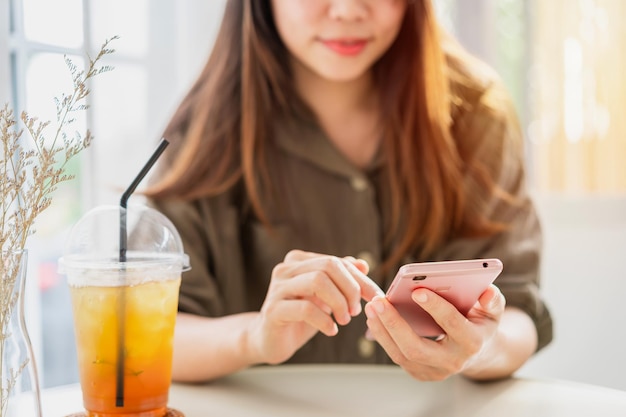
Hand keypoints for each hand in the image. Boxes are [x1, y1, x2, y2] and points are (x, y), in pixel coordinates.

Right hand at [247, 249, 383, 364]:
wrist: (270, 340)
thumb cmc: (301, 317)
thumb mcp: (324, 296)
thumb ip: (341, 278)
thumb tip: (363, 264)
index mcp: (298, 261)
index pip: (336, 261)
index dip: (360, 279)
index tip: (376, 297)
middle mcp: (285, 269)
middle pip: (328, 266)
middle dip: (350, 288)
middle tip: (356, 310)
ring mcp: (277, 288)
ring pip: (317, 281)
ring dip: (339, 302)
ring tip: (345, 319)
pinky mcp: (273, 310)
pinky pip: (305, 308)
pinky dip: (324, 320)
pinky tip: (331, 330)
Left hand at [364, 284, 504, 380]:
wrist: (477, 352)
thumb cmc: (480, 324)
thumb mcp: (492, 311)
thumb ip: (492, 301)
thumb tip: (487, 291)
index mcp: (472, 343)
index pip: (452, 325)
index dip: (436, 307)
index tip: (417, 290)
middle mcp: (452, 362)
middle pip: (416, 347)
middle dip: (394, 323)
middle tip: (378, 301)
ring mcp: (434, 371)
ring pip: (401, 354)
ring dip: (382, 329)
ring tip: (372, 306)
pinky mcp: (419, 373)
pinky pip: (397, 355)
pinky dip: (383, 336)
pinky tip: (374, 318)